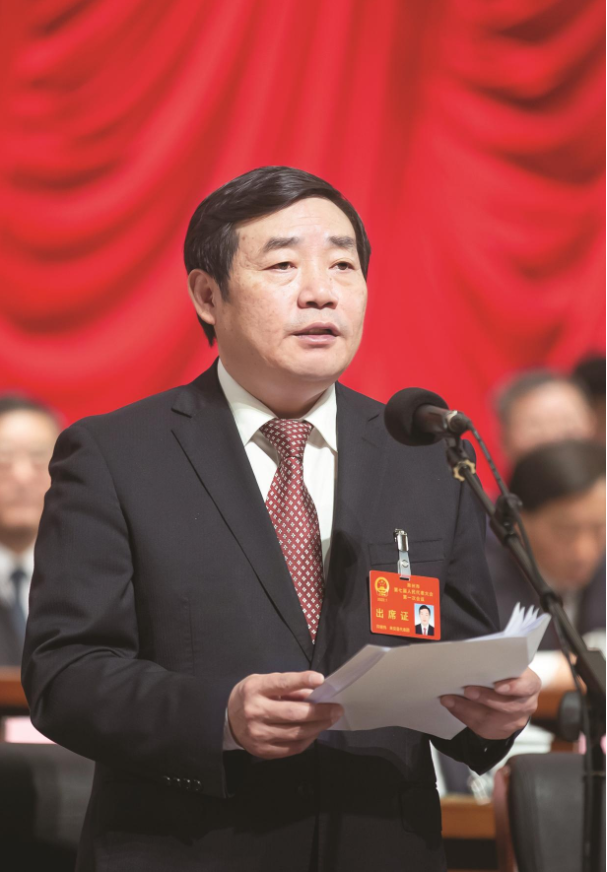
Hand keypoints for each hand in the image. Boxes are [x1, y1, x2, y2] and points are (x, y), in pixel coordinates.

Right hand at [227, 671, 342, 758]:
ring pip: (295, 733)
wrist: (228, 721)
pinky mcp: (262, 751)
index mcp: (255, 689)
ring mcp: (258, 734)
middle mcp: (255, 712)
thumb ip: (288, 687)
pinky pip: (292, 748)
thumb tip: (315, 693)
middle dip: (319, 711)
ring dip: (317, 727)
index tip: (320, 679)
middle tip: (336, 708)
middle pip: (293, 713)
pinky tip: (315, 731)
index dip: (301, 680)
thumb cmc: (251, 696)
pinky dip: (307, 740)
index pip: (281, 684)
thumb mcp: (264, 682)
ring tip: (329, 719)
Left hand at [439, 667, 540, 739]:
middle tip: (467, 691)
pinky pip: (481, 726)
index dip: (514, 687)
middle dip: (484, 698)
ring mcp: (514, 720)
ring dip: (466, 708)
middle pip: (507, 706)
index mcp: (530, 684)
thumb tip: (474, 654)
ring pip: (490, 719)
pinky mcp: (500, 731)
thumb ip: (498, 663)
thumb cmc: (505, 674)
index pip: (527, 686)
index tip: (497, 686)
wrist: (511, 695)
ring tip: (449, 699)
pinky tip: (452, 706)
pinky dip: (463, 715)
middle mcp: (526, 704)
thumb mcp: (508, 665)